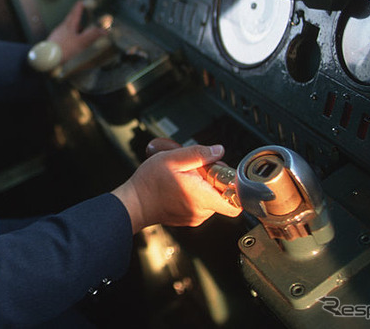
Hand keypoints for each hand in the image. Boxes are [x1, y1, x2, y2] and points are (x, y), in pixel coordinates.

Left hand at [46, 0, 107, 64]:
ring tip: (79, 29)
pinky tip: (71, 42)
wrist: (46, 58)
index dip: (79, 7)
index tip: (81, 1)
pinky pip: (64, 36)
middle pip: (70, 19)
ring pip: (67, 28)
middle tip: (79, 12)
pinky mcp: (54, 42)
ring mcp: (57, 34)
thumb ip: (93, 36)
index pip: (75, 13)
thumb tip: (105, 30)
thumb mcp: (81, 42)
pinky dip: (69, 36)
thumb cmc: (63, 49)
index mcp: (69, 25)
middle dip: (76, 16)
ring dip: (73, 27)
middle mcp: (62, 28)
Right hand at [111, 144, 241, 232]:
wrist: (133, 203)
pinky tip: (180, 186)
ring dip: (203, 186)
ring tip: (185, 177)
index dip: (235, 186)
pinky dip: (195, 194)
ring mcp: (195, 217)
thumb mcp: (173, 159)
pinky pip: (200, 204)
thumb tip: (218, 151)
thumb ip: (199, 154)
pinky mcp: (188, 218)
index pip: (236, 201)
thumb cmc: (149, 183)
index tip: (224, 175)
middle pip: (223, 195)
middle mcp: (202, 211)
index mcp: (202, 196)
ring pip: (211, 199)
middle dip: (213, 180)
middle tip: (196, 170)